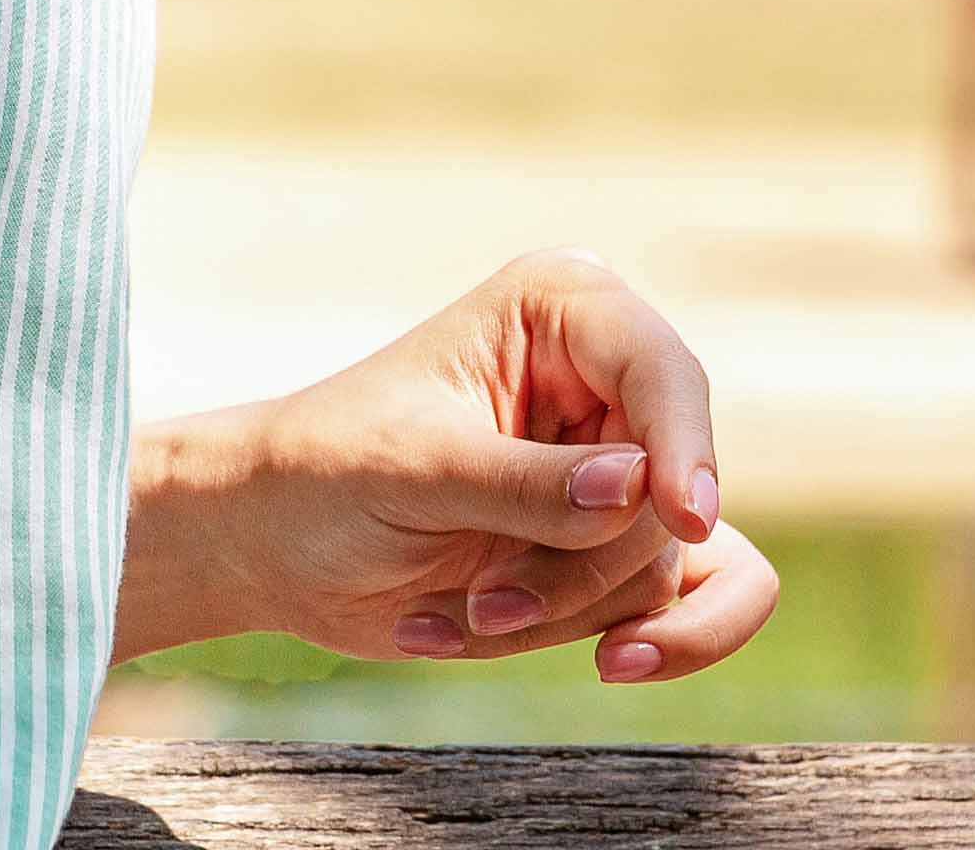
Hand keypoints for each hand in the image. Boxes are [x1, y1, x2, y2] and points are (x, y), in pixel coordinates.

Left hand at [124, 250, 780, 687]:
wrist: (280, 543)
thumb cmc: (328, 471)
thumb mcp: (416, 470)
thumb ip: (526, 482)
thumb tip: (640, 491)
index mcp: (562, 310)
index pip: (662, 372)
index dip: (685, 444)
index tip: (684, 516)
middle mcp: (608, 380)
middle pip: (674, 486)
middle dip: (582, 564)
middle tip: (488, 601)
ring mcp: (622, 468)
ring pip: (670, 561)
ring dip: (570, 608)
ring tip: (471, 610)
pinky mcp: (619, 547)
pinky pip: (695, 604)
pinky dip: (645, 643)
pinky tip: (601, 663)